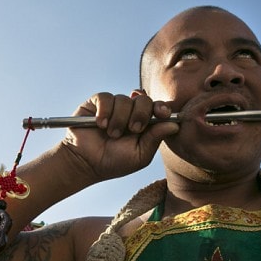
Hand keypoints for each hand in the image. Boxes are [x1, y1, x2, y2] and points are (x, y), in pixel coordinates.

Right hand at [61, 91, 178, 180]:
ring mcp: (114, 106)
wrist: (85, 163)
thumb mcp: (140, 155)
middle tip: (133, 129)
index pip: (157, 108)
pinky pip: (106, 97)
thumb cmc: (114, 162)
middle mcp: (130, 112)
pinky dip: (105, 111)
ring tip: (112, 134)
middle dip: (141, 114)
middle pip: (144, 100)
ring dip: (119, 119)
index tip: (162, 113)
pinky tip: (100, 124)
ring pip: (124, 99)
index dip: (161, 107)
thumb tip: (175, 125)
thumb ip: (155, 139)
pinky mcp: (96, 103)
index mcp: (144, 124)